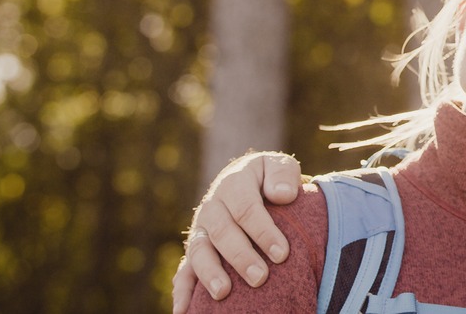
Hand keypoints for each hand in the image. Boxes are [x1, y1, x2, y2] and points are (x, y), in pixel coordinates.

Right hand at [170, 151, 303, 313]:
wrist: (248, 181)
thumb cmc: (269, 178)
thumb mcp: (279, 167)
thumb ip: (283, 175)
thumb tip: (282, 195)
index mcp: (234, 184)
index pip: (246, 208)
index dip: (263, 231)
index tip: (282, 254)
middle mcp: (212, 207)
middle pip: (222, 232)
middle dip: (241, 257)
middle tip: (260, 278)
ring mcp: (201, 229)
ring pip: (199, 251)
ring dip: (210, 273)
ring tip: (223, 293)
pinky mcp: (196, 249)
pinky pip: (184, 270)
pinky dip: (182, 290)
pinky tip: (184, 310)